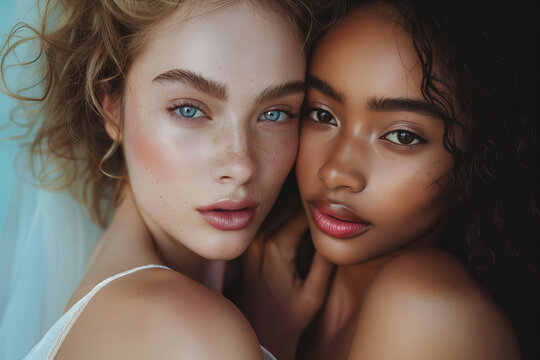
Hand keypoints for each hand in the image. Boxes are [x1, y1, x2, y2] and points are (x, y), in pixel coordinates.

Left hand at [242, 211, 334, 359]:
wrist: (264, 331)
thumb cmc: (291, 315)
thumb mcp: (315, 293)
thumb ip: (325, 261)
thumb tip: (337, 231)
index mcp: (275, 247)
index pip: (302, 211)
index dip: (321, 208)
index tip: (337, 209)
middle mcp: (258, 239)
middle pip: (288, 205)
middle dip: (310, 207)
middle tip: (329, 213)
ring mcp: (251, 241)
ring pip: (278, 210)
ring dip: (297, 211)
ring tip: (316, 224)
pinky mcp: (250, 244)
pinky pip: (270, 220)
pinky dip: (286, 219)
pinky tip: (300, 231)